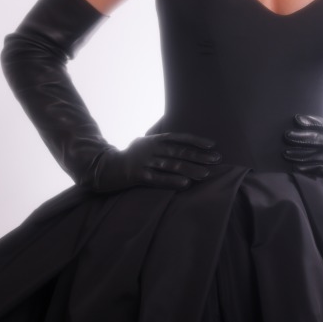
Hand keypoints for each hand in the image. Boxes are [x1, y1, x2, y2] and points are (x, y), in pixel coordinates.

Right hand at [91, 132, 221, 191]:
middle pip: (180, 152)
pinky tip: (186, 184)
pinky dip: (173, 181)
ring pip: (172, 166)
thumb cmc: (131, 155)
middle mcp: (152, 148)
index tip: (212, 145)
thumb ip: (161, 139)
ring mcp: (145, 162)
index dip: (197, 141)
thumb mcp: (145, 142)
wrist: (106, 167)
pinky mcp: (138, 176)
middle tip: (217, 160)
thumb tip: (179, 137)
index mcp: (155, 140)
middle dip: (200, 156)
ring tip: (206, 174)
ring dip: (191, 170)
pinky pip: (158, 179)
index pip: (180, 138)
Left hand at [284, 114, 322, 179]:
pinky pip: (319, 170)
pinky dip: (307, 168)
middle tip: (287, 135)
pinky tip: (295, 166)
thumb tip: (301, 125)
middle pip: (320, 140)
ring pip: (318, 156)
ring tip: (286, 153)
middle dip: (302, 137)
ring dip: (300, 155)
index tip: (297, 119)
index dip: (312, 122)